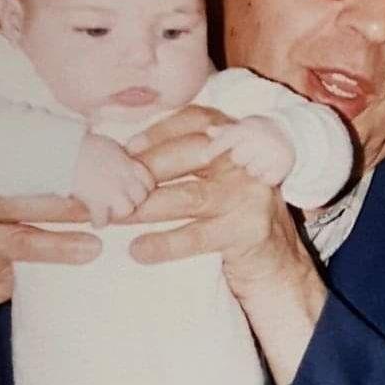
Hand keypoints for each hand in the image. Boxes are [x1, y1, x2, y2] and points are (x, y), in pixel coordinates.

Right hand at [74, 133, 154, 226]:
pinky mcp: (95, 202)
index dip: (140, 188)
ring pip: (126, 210)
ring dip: (117, 213)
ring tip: (108, 212)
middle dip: (132, 201)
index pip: (149, 182)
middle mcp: (124, 177)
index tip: (130, 190)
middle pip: (141, 198)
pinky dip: (97, 222)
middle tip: (118, 202)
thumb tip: (136, 153)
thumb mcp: (110, 147)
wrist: (63, 152)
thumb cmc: (84, 148)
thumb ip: (124, 156)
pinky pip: (102, 220)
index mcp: (128, 163)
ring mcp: (111, 190)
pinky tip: (93, 219)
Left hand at [125, 106, 326, 384]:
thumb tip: (124, 156)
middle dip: (145, 169)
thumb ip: (189, 160)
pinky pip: (196, 237)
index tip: (127, 148)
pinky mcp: (246, 232)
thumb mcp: (218, 177)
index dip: (160, 130)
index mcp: (237, 140)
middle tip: (108, 184)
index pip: (198, 120)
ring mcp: (248, 196)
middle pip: (190, 154)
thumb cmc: (233, 215)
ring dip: (145, 207)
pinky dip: (164, 244)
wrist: (276, 263)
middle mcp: (246, 162)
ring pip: (187, 197)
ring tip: (113, 216)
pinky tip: (138, 251)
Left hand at [203, 115, 295, 186]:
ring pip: (251, 171)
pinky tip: (267, 168)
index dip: (213, 149)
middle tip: (247, 154)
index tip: (204, 158)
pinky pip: (266, 180)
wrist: (289, 132)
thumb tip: (209, 130)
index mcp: (247, 127)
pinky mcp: (282, 166)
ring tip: (259, 160)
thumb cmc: (257, 131)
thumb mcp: (242, 127)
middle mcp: (260, 138)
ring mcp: (272, 152)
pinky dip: (265, 177)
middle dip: (240, 159)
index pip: (226, 139)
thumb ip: (224, 131)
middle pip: (237, 158)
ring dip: (253, 169)